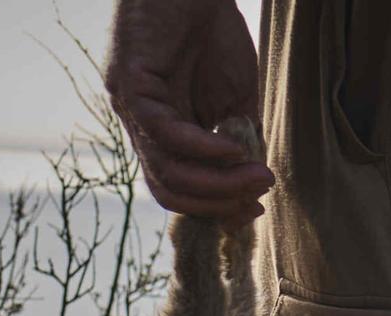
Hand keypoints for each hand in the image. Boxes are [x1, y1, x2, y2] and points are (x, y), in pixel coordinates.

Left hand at [106, 0, 270, 219]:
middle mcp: (141, 124)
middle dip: (218, 202)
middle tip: (259, 196)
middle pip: (170, 188)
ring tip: (257, 176)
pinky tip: (233, 149)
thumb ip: (240, 139)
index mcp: (163, 131)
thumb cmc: (215, 33)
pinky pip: (165, 133)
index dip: (217, 206)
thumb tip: (254, 186)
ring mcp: (132, 105)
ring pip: (167, 170)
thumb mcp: (236, 99)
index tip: (257, 207)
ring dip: (217, 183)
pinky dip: (203, 149)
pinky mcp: (130, 83)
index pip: (179, 187)